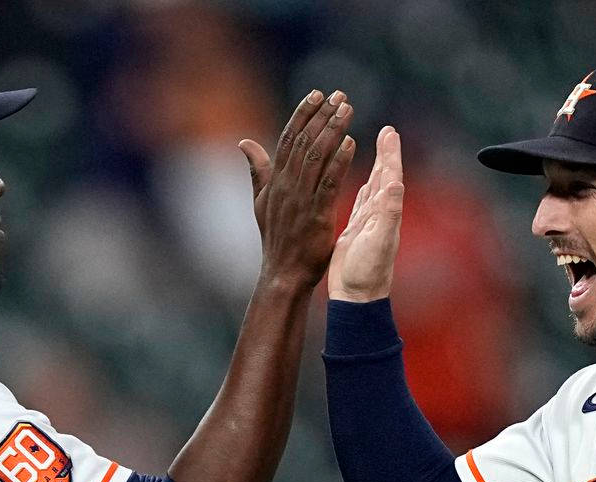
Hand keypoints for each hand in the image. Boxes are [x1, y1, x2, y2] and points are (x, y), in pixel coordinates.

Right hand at [239, 90, 355, 290]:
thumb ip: (257, 170)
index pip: (288, 138)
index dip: (303, 114)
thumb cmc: (276, 239)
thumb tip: (244, 142)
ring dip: (333, 131)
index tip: (318, 94)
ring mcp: (300, 200)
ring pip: (316, 157)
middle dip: (322, 116)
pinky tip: (351, 143)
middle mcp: (285, 186)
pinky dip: (339, 161)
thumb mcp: (261, 201)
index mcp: (274, 181)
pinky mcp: (316, 215)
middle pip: (304, 142)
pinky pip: (328, 183)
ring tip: (348, 110)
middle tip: (340, 96)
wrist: (282, 273)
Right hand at [327, 125, 403, 302]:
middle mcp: (381, 215)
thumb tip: (395, 184)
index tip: (389, 132)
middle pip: (384, 176)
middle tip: (387, 131)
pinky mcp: (356, 231)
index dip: (390, 154)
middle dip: (386, 153)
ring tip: (376, 148)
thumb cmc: (368, 273)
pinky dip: (364, 187)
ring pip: (374, 186)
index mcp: (386, 214)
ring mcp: (369, 223)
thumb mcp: (379, 241)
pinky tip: (363, 182)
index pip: (390, 177)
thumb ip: (388, 212)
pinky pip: (361, 201)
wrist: (357, 297)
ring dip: (376, 166)